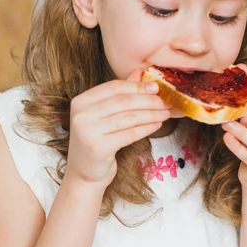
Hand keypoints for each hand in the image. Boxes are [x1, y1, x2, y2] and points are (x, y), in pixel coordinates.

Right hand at [65, 68, 170, 187]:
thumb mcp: (105, 115)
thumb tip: (140, 72)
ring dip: (151, 114)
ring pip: (128, 118)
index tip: (156, 87)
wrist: (84, 173)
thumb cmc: (97, 141)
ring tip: (165, 113)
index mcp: (81, 101)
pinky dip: (146, 129)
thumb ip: (120, 93)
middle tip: (165, 101)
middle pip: (123, 102)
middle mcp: (81, 114)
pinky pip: (129, 134)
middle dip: (148, 100)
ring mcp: (88, 131)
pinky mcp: (98, 147)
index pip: (114, 87)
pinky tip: (157, 125)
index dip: (137, 86)